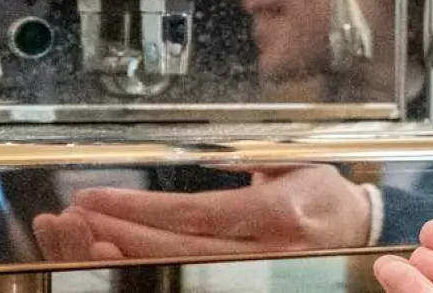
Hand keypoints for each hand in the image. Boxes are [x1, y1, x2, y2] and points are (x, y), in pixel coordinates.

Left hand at [33, 165, 371, 260]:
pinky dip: (149, 269)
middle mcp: (267, 250)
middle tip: (77, 219)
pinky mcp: (248, 283)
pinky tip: (119, 259)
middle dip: (120, 235)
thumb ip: (245, 158)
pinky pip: (190, 278)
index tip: (96, 198)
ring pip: (180, 272)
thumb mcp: (291, 160)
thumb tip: (202, 153)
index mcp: (278, 211)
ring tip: (85, 239)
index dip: (140, 209)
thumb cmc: (320, 189)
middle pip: (178, 251)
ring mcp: (258, 273)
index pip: (195, 215)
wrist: (355, 227)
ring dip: (127, 256)